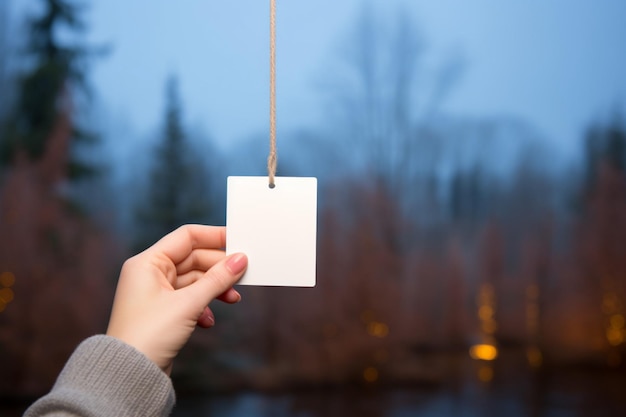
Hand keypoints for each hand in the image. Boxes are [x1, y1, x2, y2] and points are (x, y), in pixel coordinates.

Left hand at [106, 225, 247, 374]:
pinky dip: (203, 306)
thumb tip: (239, 260)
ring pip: (194, 280)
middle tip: (242, 275)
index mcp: (148, 262)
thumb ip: (217, 279)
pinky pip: (189, 299)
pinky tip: (209, 320)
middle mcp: (150, 273)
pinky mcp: (163, 312)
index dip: (213, 236)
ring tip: (232, 299)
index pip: (186, 237)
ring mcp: (156, 293)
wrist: (130, 374)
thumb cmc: (148, 335)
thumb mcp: (189, 303)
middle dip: (218, 269)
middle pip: (193, 259)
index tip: (238, 241)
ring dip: (214, 289)